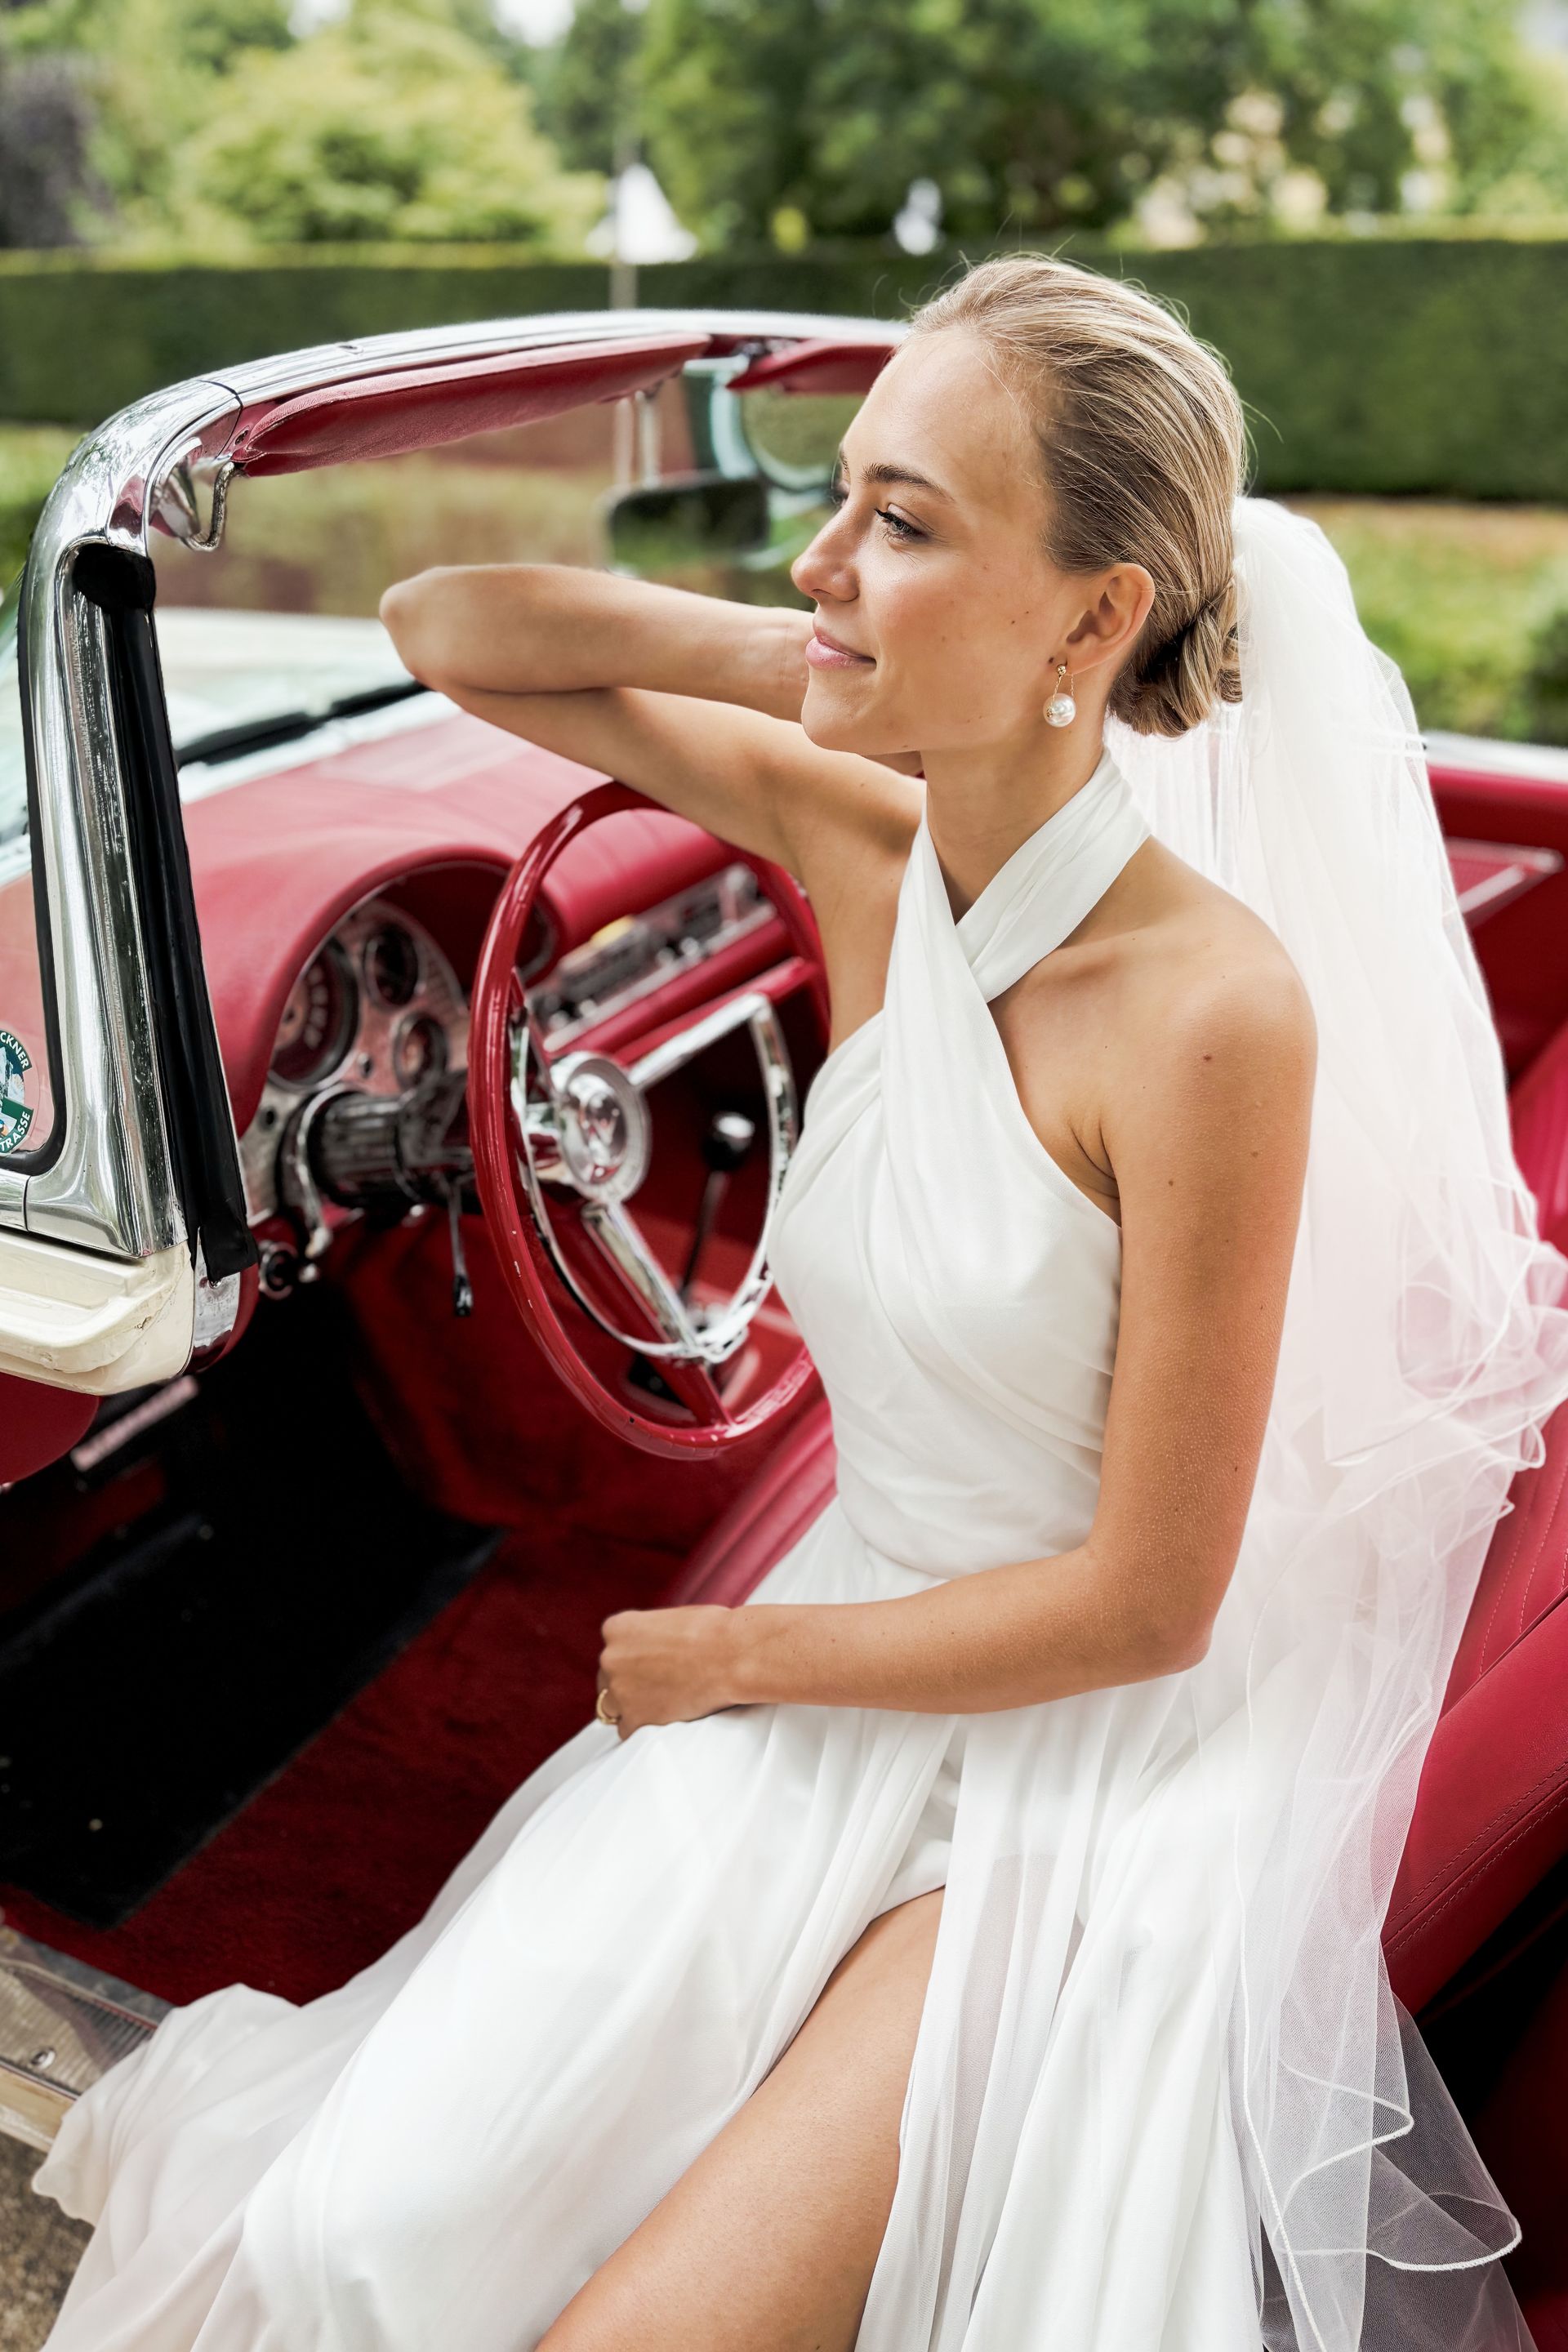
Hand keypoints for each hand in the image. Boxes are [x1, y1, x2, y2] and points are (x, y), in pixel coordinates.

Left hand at [595, 1605, 744, 1740]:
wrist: (731, 1655)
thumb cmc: (712, 1631)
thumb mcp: (671, 1619)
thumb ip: (652, 1635)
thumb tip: (655, 1647)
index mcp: (617, 1628)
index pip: (613, 1649)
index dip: (632, 1660)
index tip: (649, 1666)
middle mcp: (610, 1658)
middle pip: (608, 1678)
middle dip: (628, 1683)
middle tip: (657, 1686)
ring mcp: (619, 1691)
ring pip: (611, 1707)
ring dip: (630, 1707)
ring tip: (658, 1705)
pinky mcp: (634, 1719)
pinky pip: (627, 1730)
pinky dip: (642, 1728)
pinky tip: (663, 1719)